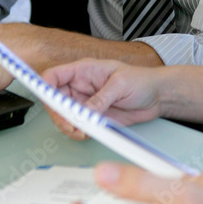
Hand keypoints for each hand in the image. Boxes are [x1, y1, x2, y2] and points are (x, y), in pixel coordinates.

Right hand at [41, 59, 162, 137]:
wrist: (157, 96)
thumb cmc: (141, 80)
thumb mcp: (120, 84)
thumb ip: (100, 98)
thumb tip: (84, 110)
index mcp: (84, 71)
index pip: (54, 76)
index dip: (45, 88)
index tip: (48, 102)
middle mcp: (81, 87)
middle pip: (54, 101)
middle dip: (58, 115)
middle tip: (70, 124)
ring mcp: (85, 103)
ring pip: (63, 116)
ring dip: (68, 126)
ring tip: (81, 130)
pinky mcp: (92, 117)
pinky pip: (77, 126)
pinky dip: (78, 132)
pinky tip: (86, 132)